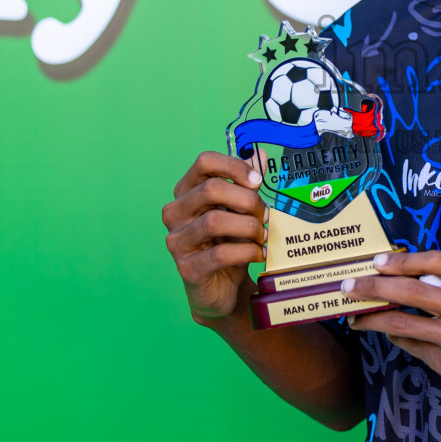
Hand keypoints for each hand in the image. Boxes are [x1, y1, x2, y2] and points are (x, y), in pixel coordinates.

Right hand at [162, 151, 266, 326]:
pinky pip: (220, 254)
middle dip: (247, 200)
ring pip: (215, 221)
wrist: (222, 287)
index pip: (204, 162)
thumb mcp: (239, 210)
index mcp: (186, 191)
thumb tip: (259, 154)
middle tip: (264, 214)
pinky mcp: (187, 268)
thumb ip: (247, 183)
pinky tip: (258, 254)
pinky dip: (246, 252)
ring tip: (262, 235)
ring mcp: (177, 241)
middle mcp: (175, 213)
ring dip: (248, 227)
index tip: (257, 181)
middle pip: (211, 189)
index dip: (234, 166)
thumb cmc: (229, 243)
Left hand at [345, 251, 440, 422]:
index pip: (437, 261)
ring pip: (403, 322)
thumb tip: (407, 278)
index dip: (404, 260)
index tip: (379, 261)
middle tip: (349, 285)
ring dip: (373, 317)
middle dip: (374, 286)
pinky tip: (385, 335)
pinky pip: (412, 346)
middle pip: (412, 290)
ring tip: (355, 315)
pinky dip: (395, 339)